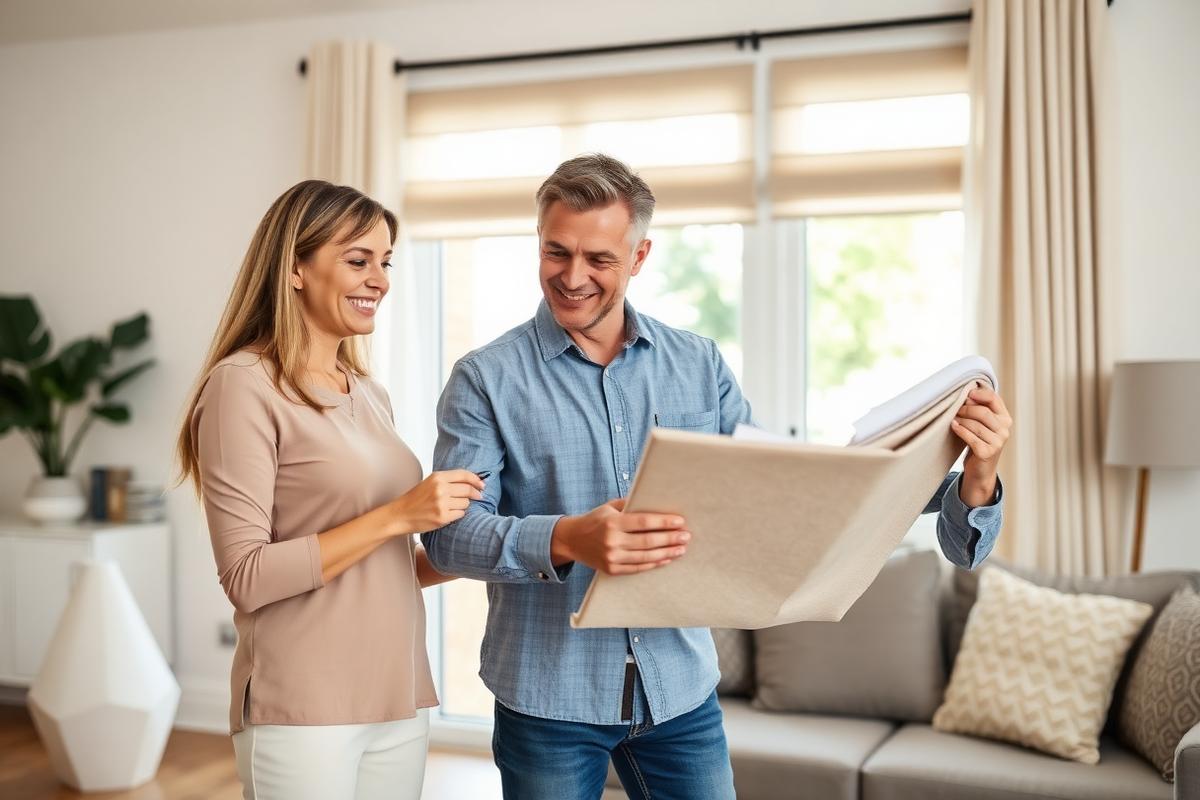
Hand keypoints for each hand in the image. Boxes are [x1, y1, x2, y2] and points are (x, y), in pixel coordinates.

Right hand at [390, 470, 484, 533]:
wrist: (401, 514)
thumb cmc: (416, 499)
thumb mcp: (430, 482)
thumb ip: (449, 480)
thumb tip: (473, 482)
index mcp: (437, 477)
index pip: (464, 475)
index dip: (476, 480)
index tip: (482, 485)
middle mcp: (440, 489)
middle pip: (468, 490)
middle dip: (474, 494)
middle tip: (477, 497)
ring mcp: (441, 503)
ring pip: (465, 503)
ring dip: (463, 505)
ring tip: (451, 506)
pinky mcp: (442, 517)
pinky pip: (460, 514)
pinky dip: (457, 514)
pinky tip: (448, 514)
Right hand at [550, 498, 689, 575]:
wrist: (571, 540)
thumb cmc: (595, 520)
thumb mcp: (609, 507)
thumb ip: (630, 505)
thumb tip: (657, 502)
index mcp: (613, 522)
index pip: (644, 522)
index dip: (664, 522)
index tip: (680, 521)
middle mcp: (612, 541)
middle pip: (648, 541)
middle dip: (670, 539)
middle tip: (686, 536)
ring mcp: (612, 558)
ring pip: (646, 557)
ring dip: (667, 553)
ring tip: (681, 549)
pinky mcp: (612, 570)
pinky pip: (638, 568)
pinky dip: (654, 564)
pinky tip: (666, 559)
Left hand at [951, 386, 1012, 505]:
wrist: (980, 469)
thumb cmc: (979, 441)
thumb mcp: (982, 424)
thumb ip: (980, 408)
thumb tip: (968, 393)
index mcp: (1005, 419)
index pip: (994, 399)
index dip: (979, 394)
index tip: (967, 394)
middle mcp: (1005, 430)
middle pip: (982, 412)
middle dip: (965, 409)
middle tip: (954, 409)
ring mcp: (998, 442)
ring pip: (975, 424)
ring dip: (960, 420)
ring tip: (953, 419)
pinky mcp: (987, 452)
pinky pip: (971, 437)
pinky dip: (960, 430)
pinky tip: (953, 426)